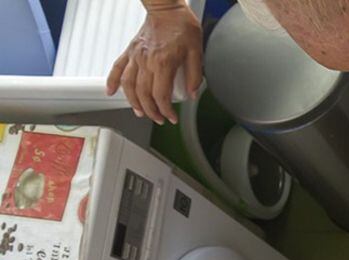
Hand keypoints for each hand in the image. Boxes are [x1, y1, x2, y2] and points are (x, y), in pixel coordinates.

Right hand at [106, 4, 202, 124]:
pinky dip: (112, 81)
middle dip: (151, 111)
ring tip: (140, 112)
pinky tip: (110, 92)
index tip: (171, 117)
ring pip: (129, 85)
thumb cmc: (182, 26)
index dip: (165, 110)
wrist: (167, 8)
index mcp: (163, 62)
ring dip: (133, 102)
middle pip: (144, 94)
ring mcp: (136, 56)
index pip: (160, 95)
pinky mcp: (130, 51)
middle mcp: (146, 61)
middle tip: (159, 119)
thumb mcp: (197, 51)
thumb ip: (194, 74)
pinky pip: (117, 68)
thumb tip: (192, 94)